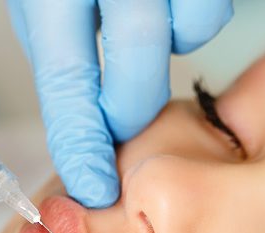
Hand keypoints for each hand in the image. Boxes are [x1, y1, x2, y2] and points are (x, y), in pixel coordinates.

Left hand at [8, 0, 232, 206]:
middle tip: (119, 113)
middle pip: (137, 66)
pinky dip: (191, 14)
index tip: (92, 184)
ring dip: (167, 43)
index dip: (80, 139)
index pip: (65, 75)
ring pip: (190, 32)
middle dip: (128, 107)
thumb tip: (77, 113)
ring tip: (140, 15)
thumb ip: (53, 41)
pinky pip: (211, 10)